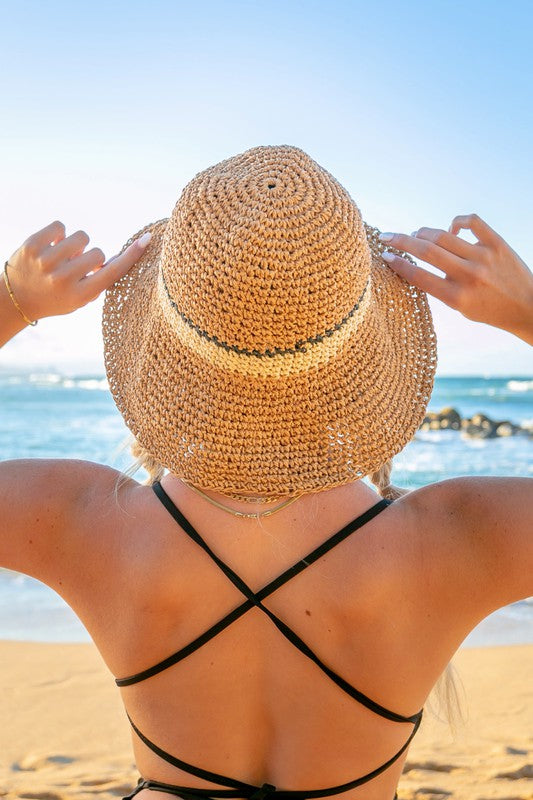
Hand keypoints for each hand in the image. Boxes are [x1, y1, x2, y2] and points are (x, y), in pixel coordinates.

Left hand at [4, 220, 150, 322]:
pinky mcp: (31, 246)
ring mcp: (45, 262)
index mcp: (78, 296)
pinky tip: (52, 246)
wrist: (17, 299)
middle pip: (97, 253)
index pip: (112, 272)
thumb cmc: (57, 297)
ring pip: (81, 237)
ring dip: (76, 245)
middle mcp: (62, 280)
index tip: (146, 239)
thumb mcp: (81, 298)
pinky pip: (60, 226)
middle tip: (76, 268)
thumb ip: (100, 280)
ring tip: (63, 257)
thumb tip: (121, 256)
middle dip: (91, 258)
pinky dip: (59, 234)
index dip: (131, 255)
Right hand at [379, 213, 532, 344]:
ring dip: (424, 232)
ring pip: (443, 235)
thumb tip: (420, 255)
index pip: (418, 275)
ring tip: (416, 235)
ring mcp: (484, 257)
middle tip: (386, 236)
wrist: (527, 307)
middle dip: (401, 241)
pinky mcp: (498, 243)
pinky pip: (471, 222)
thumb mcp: (460, 307)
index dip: (397, 263)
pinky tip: (451, 229)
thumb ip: (440, 286)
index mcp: (456, 297)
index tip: (384, 255)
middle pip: (426, 250)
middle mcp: (469, 275)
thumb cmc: (489, 309)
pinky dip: (456, 222)